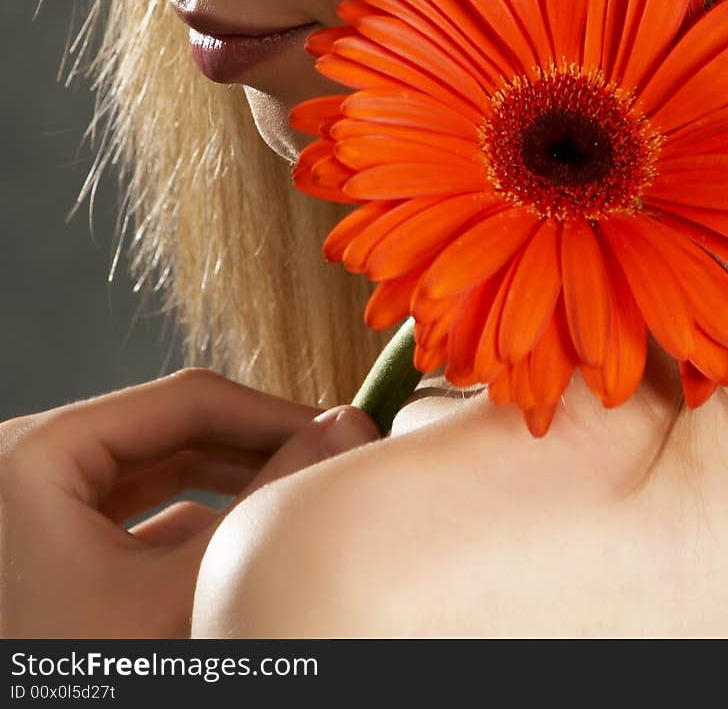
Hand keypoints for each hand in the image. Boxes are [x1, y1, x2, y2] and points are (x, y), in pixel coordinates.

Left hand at [0, 368, 379, 637]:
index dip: (272, 412)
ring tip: (301, 489)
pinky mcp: (57, 547)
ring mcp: (41, 507)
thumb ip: (263, 506)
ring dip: (235, 482)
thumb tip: (342, 430)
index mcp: (38, 454)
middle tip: (330, 457)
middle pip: (172, 430)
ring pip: (162, 468)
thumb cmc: (77, 682)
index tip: (338, 427)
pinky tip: (254, 532)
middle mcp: (30, 466)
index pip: (183, 401)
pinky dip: (201, 519)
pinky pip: (142, 510)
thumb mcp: (175, 595)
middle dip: (256, 447)